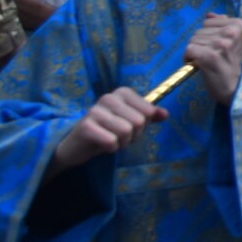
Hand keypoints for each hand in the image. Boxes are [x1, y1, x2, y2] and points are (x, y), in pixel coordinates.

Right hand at [51, 87, 165, 172]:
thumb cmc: (107, 131)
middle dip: (133, 136)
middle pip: (139, 122)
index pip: (149, 112)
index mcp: (123, 93)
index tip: (128, 126)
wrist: (77, 145)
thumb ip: (149, 116)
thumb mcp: (131, 121)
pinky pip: (112, 142)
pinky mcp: (85, 126)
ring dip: (122, 143)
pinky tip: (101, 145)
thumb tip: (165, 115)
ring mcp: (95, 111)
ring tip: (110, 140)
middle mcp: (109, 97)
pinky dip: (111, 149)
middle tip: (117, 136)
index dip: (143, 126)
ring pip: (127, 132)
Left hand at [185, 14, 241, 104]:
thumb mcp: (232, 40)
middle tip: (210, 55)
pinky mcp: (210, 56)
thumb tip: (209, 15)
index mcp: (239, 25)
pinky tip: (196, 64)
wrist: (234, 85)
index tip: (214, 45)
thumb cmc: (230, 62)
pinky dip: (188, 58)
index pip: (208, 21)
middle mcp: (231, 32)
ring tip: (205, 60)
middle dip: (200, 43)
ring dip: (195, 51)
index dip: (208, 34)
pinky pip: (189, 49)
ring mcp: (221, 44)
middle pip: (199, 30)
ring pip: (192, 40)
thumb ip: (222, 25)